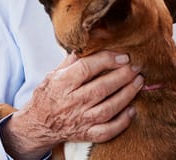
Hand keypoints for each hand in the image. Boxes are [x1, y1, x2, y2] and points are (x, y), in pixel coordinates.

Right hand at [0, 50, 142, 158]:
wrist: (37, 125)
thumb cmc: (47, 96)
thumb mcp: (53, 74)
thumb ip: (72, 60)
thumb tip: (90, 42)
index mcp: (62, 83)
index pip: (86, 69)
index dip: (106, 61)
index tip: (123, 56)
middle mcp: (71, 102)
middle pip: (101, 88)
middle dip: (123, 76)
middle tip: (136, 67)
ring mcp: (79, 120)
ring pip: (108, 109)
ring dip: (127, 95)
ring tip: (139, 82)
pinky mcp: (85, 134)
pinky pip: (107, 131)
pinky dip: (122, 122)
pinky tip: (132, 110)